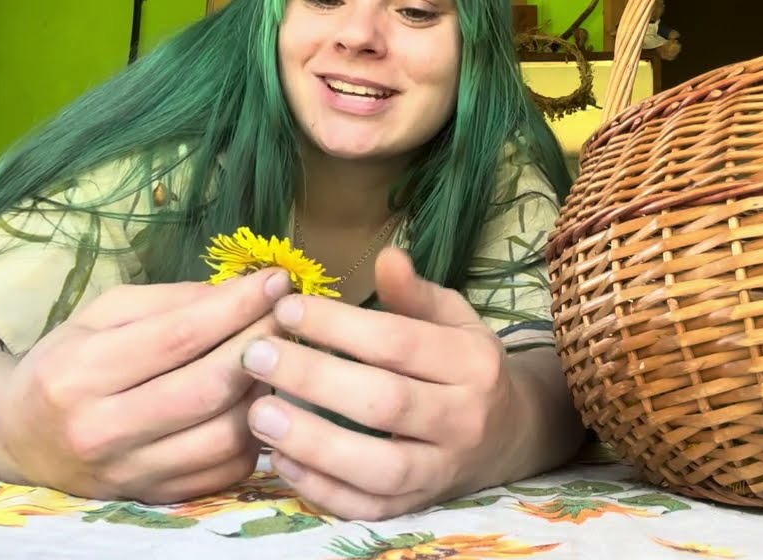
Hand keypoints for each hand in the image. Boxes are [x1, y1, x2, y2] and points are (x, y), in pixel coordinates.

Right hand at [0, 267, 290, 503]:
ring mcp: (130, 474)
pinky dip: (255, 433)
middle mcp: (101, 431)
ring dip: (264, 392)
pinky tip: (258, 402)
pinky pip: (227, 469)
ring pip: (225, 435)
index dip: (237, 306)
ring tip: (276, 359)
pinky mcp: (157, 499)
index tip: (276, 280)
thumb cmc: (67, 364)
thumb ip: (171, 301)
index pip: (178, 337)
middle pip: (207, 389)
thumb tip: (242, 292)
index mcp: (79, 373)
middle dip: (260, 344)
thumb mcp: (101, 315)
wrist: (21, 440)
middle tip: (289, 315)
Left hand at [241, 247, 520, 519]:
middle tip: (257, 355)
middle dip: (315, 378)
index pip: (399, 343)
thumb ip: (415, 293)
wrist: (506, 435)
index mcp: (473, 363)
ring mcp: (441, 471)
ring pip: (378, 467)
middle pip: (385, 403)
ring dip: (312, 442)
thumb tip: (387, 256)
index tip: (287, 309)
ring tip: (258, 412)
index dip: (339, 326)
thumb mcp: (452, 320)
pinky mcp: (417, 506)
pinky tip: (280, 458)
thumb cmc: (464, 365)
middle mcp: (464, 420)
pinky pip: (367, 507)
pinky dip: (321, 488)